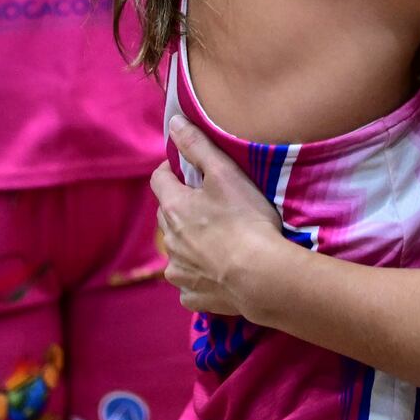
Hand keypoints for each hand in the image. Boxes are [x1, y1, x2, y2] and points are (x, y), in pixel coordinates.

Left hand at [151, 112, 292, 315]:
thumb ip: (197, 146)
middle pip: (167, 215)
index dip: (171, 170)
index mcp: (173, 208)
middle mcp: (169, 241)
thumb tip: (173, 123)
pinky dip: (200, 275)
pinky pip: (190, 282)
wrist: (260, 278)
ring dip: (190, 244)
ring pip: (177, 251)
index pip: (159, 179)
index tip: (187, 169)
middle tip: (210, 204)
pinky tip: (218, 273)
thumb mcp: (224, 173)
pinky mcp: (193, 296)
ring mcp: (179, 271)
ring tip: (219, 241)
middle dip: (182, 207)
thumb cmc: (245, 221)